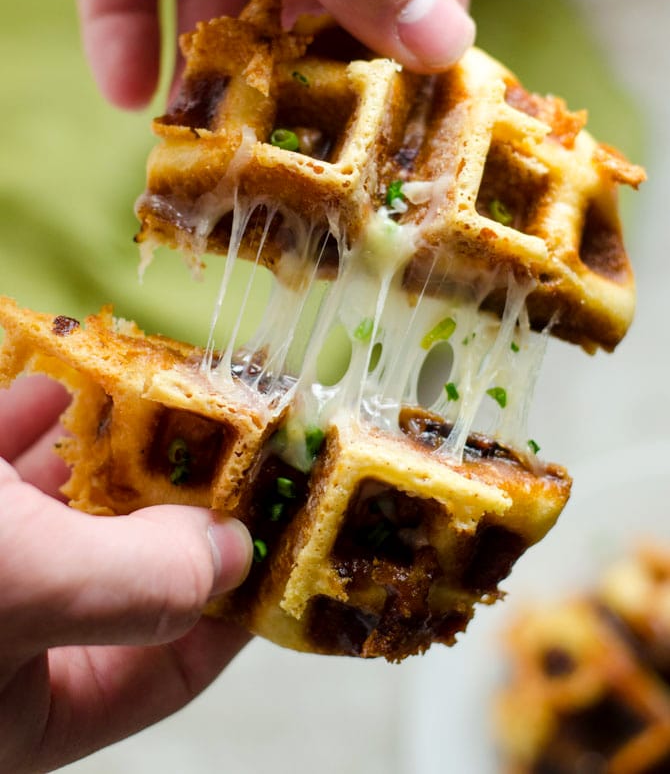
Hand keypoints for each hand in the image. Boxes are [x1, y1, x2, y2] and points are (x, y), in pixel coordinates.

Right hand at [0, 374, 251, 773]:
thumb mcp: (28, 585)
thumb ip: (141, 578)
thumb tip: (231, 552)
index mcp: (25, 712)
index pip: (163, 670)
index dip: (234, 607)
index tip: (282, 539)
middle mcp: (4, 645)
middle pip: (114, 575)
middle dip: (168, 505)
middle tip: (233, 448)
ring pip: (54, 518)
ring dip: (103, 454)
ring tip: (160, 406)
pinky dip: (25, 429)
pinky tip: (51, 389)